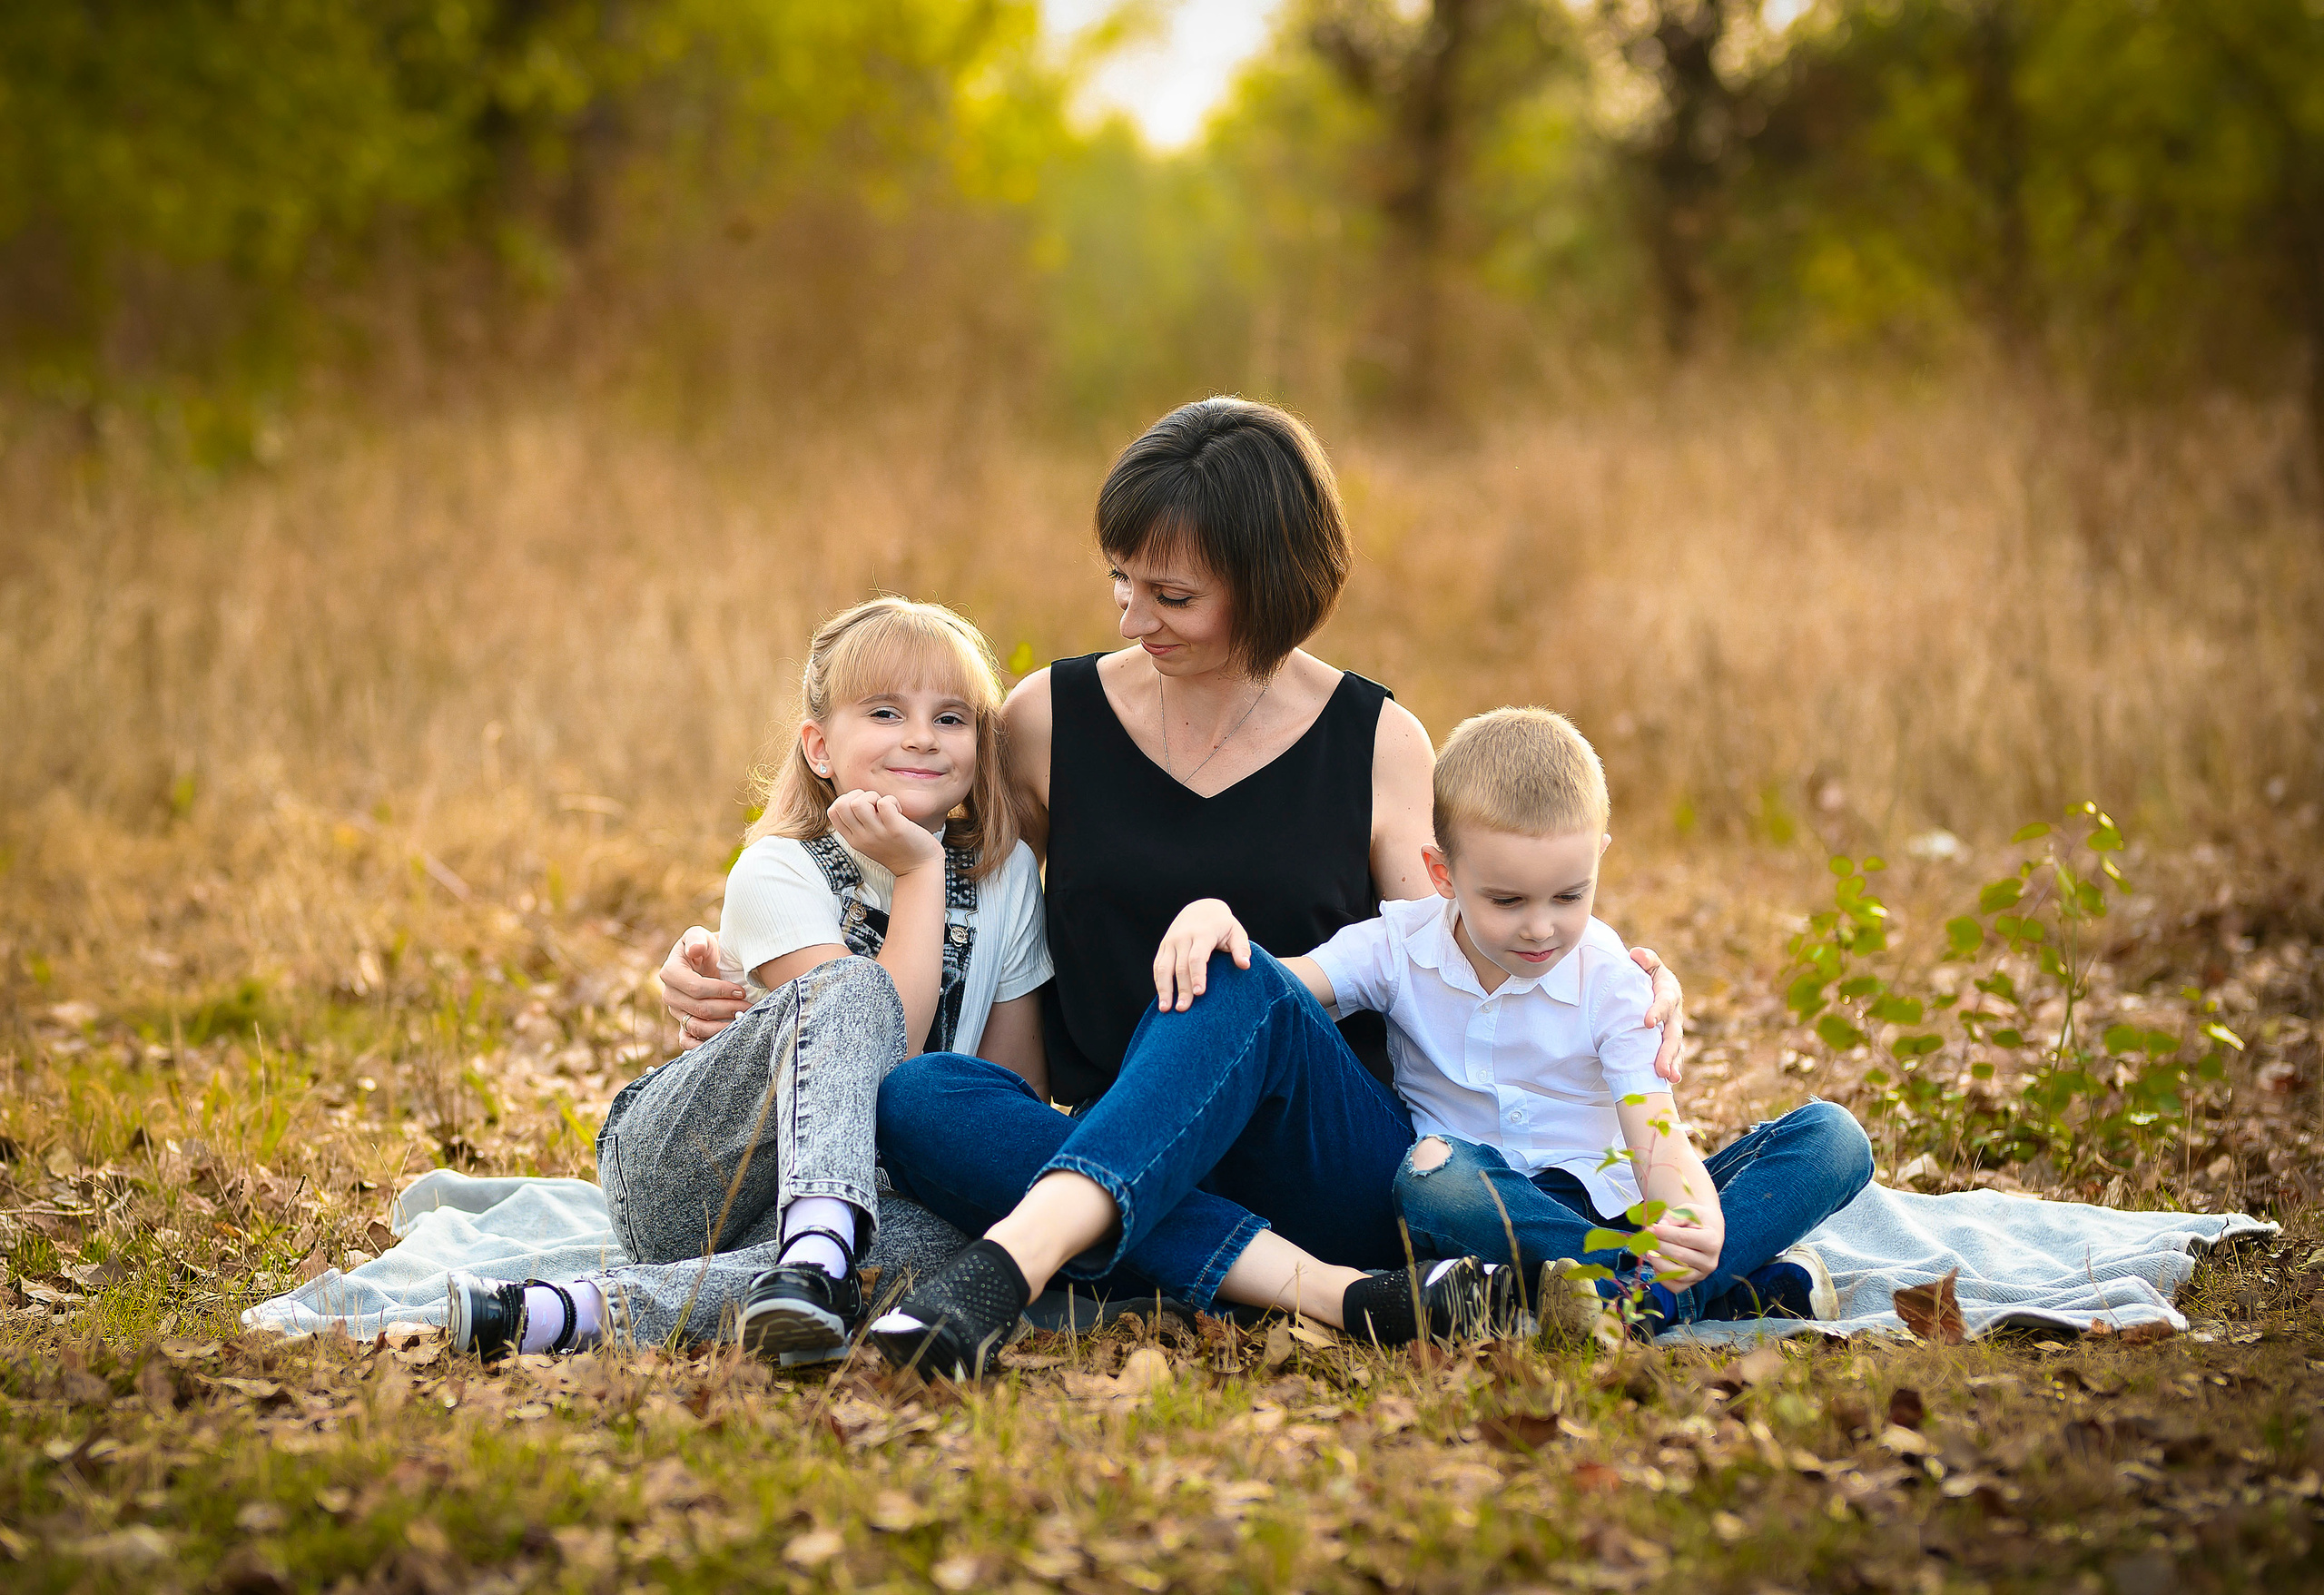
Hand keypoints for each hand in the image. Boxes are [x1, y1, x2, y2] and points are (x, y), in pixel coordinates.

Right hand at [661, 927, 746, 1044]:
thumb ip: (697, 939)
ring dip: (722, 1027)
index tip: (740, 991)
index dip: (719, 991)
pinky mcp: (683, 1025)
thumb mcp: (701, 936)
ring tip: (742, 1021)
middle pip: (699, 1009)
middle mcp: (670, 994)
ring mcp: (676, 1012)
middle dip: (727, 1009)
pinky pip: (687, 1042)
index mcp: (671, 972)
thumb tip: (694, 950)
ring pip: (696, 1027)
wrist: (711, 962)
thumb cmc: (707, 948)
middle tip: (748, 1007)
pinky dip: (703, 1045)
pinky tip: (723, 1040)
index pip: (695, 988)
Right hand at [827, 790, 944, 878]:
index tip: (864, 806)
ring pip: (859, 802)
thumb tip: (857, 798)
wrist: (919, 868)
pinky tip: (898, 810)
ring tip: (886, 807)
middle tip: (874, 804)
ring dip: (873, 796)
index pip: (833, 811)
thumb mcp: (870, 840)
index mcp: (853, 839)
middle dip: (858, 795)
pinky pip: (884, 803)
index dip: (847, 799)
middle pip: (841, 804)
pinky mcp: (895, 829)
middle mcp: (862, 837)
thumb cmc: (897, 849)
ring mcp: (877, 834)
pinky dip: (892, 800)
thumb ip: (860, 824)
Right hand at [1152, 898, 1249, 1010]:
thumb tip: (1245, 965)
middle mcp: (1183, 937)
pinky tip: (1162, 998)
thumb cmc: (1223, 925)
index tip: (1199, 993)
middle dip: (1181, 989)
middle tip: (1183, 1009)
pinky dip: (1158, 982)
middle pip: (1180, 967)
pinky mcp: (1163, 946)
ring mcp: (1170, 941)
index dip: (1198, 976)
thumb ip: (1241, 948)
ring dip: (1164, 989)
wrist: (1201, 908)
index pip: (1197, 957)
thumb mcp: (1236, 932)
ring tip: (1165, 1009)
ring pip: (1163, 967)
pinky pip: (1157, 966)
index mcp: (1202, 934)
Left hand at [1631, 947, 1685, 1081]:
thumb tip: (1637, 955)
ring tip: (1668, 1078)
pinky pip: (1673, 1056)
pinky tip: (1670, 1081)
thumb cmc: (1646, 973)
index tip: (1646, 1022)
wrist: (1652, 986)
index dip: (1657, 1011)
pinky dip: (1672, 1067)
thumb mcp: (1647, 963)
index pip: (1663, 1002)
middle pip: (1672, 1034)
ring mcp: (1673, 1029)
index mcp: (1668, 992)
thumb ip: (1645, 959)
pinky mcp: (1669, 1041)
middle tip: (1660, 1068)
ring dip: (1672, 1064)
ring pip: (1675, 1049)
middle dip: (1666, 1051)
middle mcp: (1674, 1014)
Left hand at [1642, 1207, 1723, 1286]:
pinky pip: (1675, 1286)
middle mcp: (1709, 1262)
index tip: (1651, 1228)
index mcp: (1712, 1241)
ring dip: (1657, 1261)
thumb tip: (1660, 1226)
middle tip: (1646, 1236)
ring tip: (1647, 1250)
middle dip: (1658, 1245)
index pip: (1684, 1238)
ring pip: (1676, 1273)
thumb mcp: (1689, 1211)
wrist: (1709, 1232)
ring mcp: (1702, 1275)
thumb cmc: (1697, 1220)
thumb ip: (1675, 1217)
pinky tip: (1656, 1263)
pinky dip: (1662, 1277)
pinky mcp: (1693, 1283)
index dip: (1665, 1233)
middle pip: (1678, 1255)